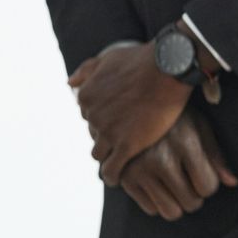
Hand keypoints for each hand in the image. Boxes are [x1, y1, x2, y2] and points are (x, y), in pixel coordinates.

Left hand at [69, 43, 191, 183]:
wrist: (167, 67)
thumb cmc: (142, 59)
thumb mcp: (108, 58)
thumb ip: (87, 70)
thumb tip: (70, 82)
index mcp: (87, 96)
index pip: (89, 115)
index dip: (104, 119)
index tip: (117, 121)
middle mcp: (93, 116)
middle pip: (94, 134)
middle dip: (106, 137)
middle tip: (123, 139)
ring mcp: (109, 132)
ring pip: (100, 154)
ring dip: (108, 157)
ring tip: (120, 161)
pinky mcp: (128, 145)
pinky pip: (113, 168)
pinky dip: (113, 175)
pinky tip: (118, 178)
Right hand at [115, 110, 237, 220]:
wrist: (132, 107)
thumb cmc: (175, 118)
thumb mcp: (200, 128)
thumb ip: (216, 157)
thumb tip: (232, 183)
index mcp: (184, 144)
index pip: (207, 187)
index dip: (209, 184)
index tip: (202, 173)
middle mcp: (160, 159)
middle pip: (190, 203)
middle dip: (195, 196)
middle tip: (189, 180)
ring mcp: (139, 170)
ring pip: (170, 212)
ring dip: (177, 203)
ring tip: (175, 185)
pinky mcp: (124, 179)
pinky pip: (150, 210)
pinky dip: (157, 201)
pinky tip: (156, 183)